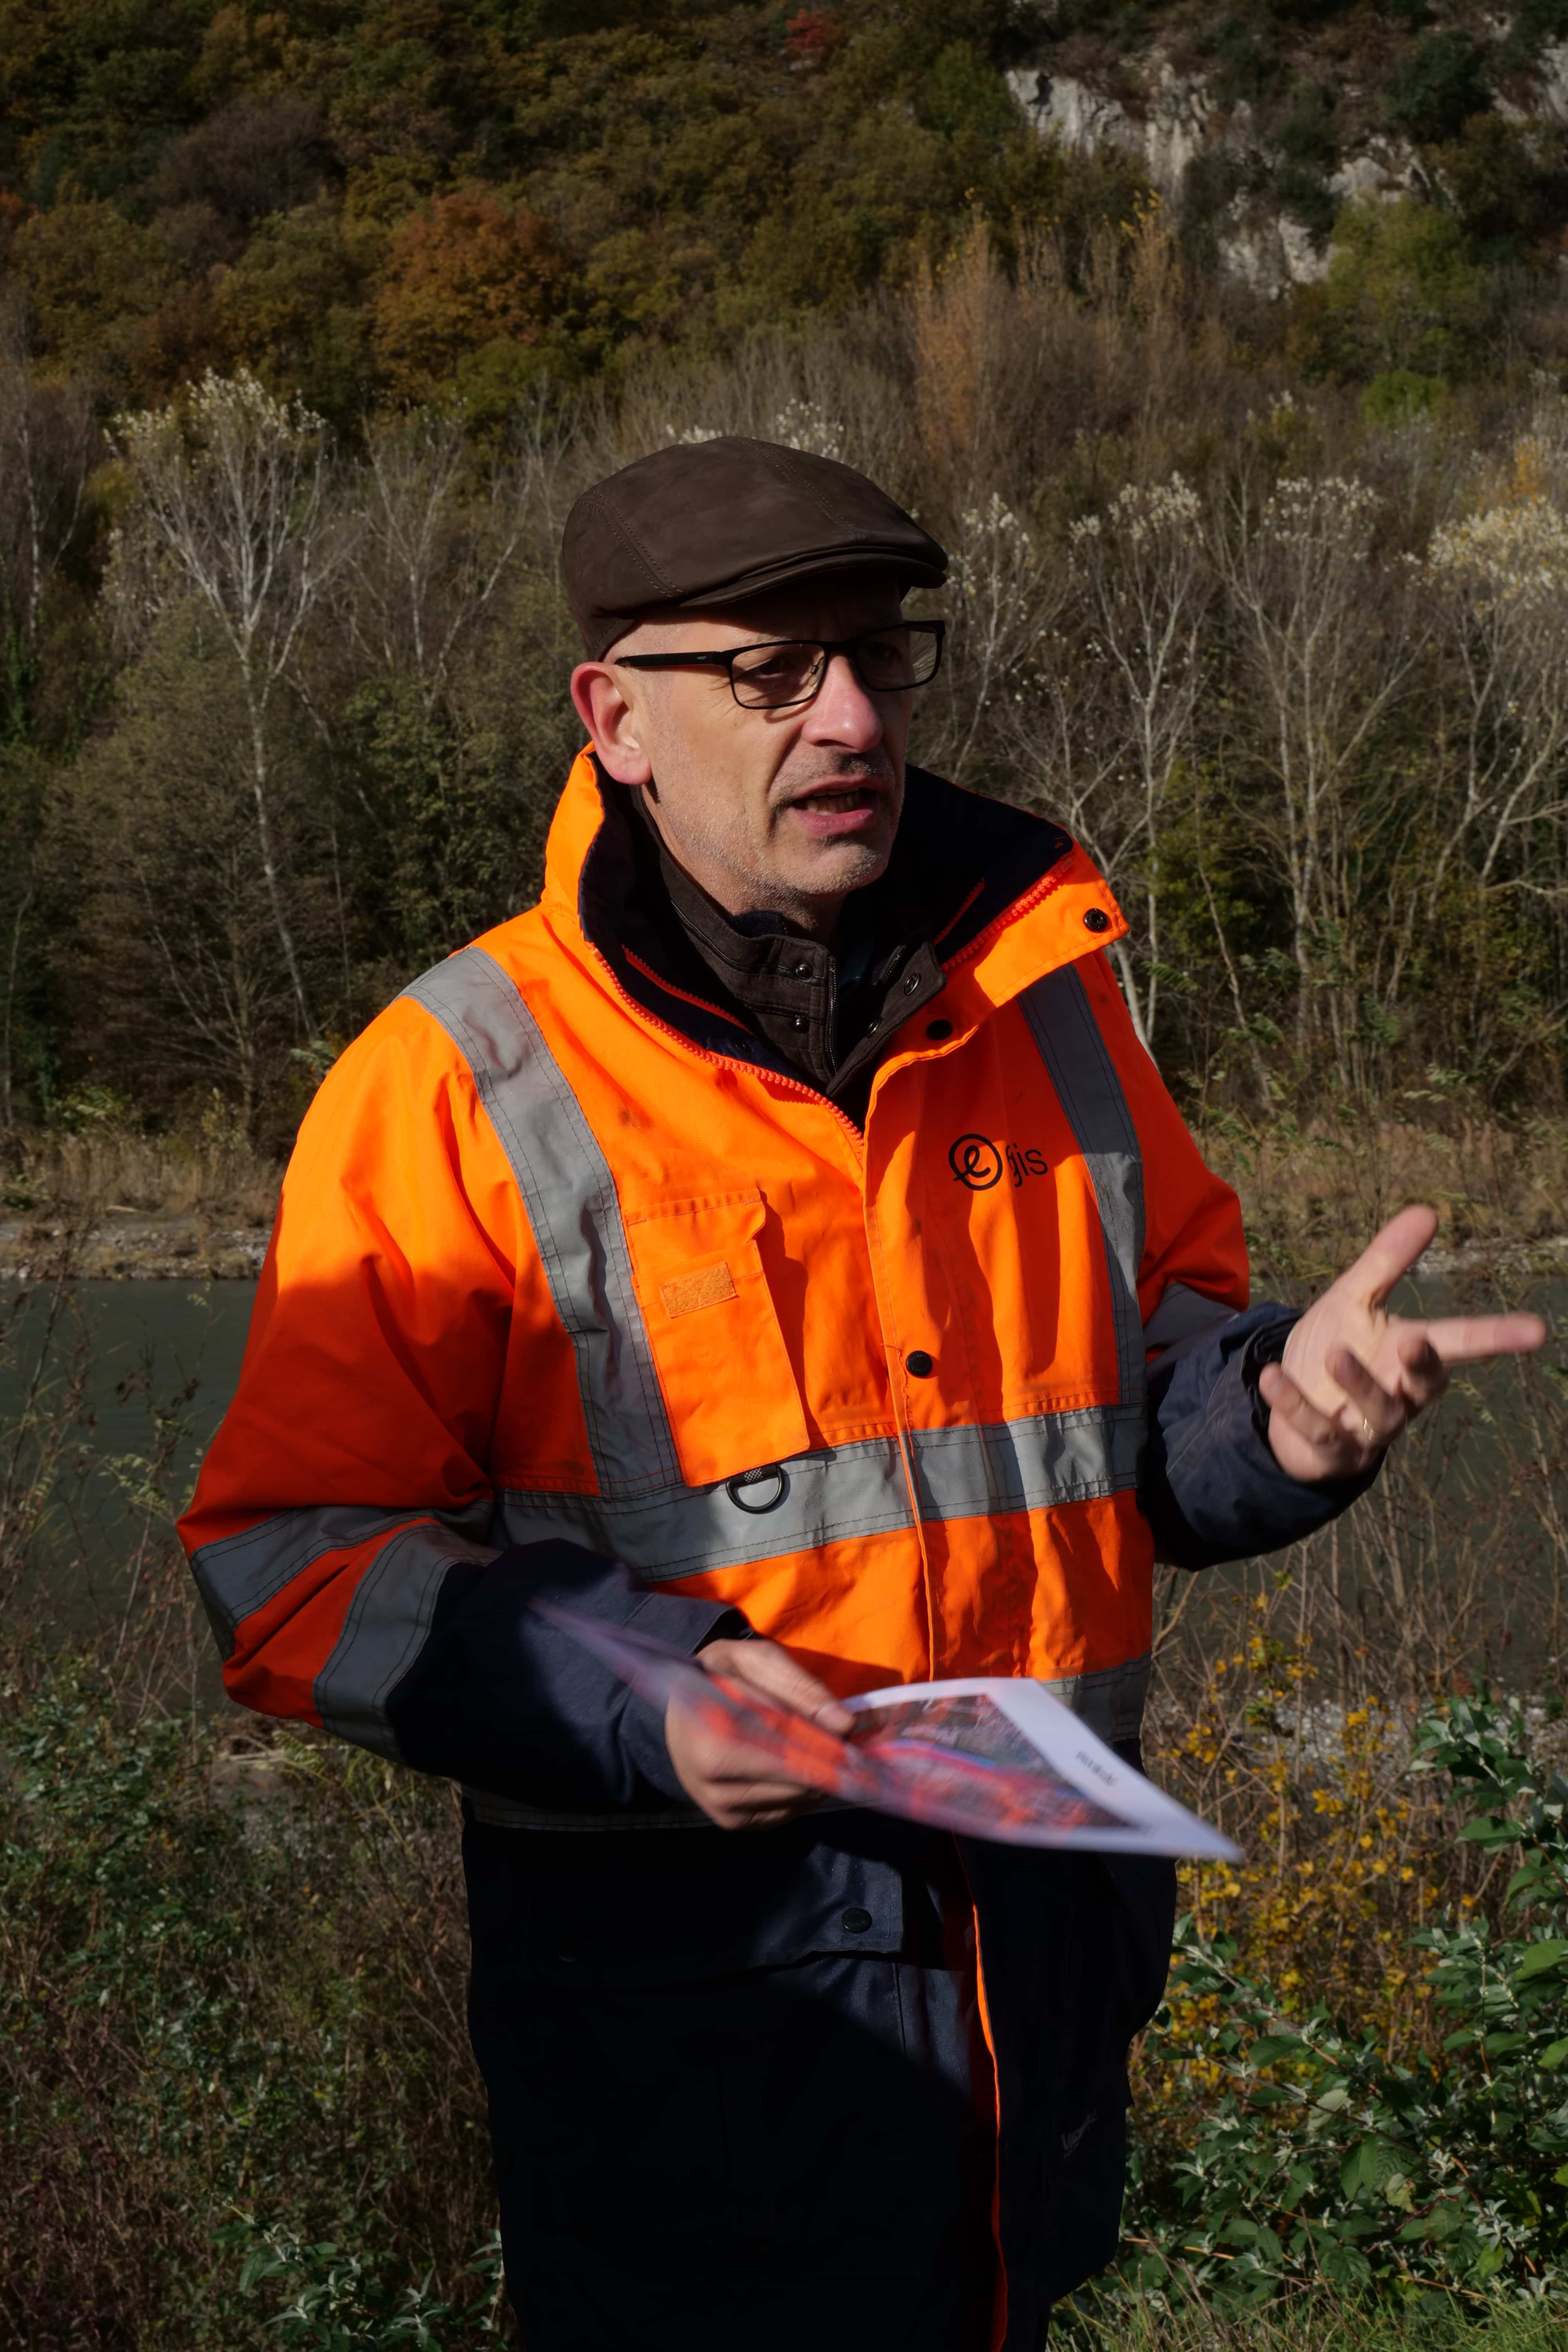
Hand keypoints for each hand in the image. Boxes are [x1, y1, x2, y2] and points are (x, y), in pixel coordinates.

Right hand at [665, 1638, 853, 1830]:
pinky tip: (796, 1767)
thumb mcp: (755, 1660)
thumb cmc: (721, 1675)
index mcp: (714, 1738)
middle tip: (848, 1744)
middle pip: (799, 1782)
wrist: (679, 1706)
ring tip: (819, 1749)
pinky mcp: (731, 1823)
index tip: (857, 1742)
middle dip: (829, 1763)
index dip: (831, 1749)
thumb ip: (800, 1687)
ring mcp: (721, 1807)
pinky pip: (786, 1814)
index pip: (790, 1753)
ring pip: (798, 1801)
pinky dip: (802, 1793)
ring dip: (819, 1779)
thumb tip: (845, 1724)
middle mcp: (713, 1781)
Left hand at [1261, 1203, 1544, 1483]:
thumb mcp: (1354, 1300)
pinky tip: (1271, 1376)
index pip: (1462, 1343)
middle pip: (1424, 1387)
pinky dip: (1294, 1404)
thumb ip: (1387, 1262)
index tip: (1537, 1328)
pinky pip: (1316, 1429)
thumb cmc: (1335, 1347)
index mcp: (1411, 1354)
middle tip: (1417, 1343)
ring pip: (1375, 1414)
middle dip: (1424, 1368)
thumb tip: (1428, 1211)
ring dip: (1358, 1386)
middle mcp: (1399, 1395)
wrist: (1292, 1402)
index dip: (1499, 1336)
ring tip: (1337, 1357)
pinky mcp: (1329, 1449)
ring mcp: (1366, 1427)